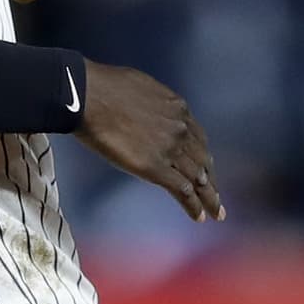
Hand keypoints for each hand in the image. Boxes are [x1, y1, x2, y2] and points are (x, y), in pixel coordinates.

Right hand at [75, 60, 225, 222]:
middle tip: (216, 197)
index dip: (203, 156)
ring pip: (198, 179)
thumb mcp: (140, 87)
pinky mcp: (155, 168)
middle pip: (203, 161)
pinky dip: (193, 206)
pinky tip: (199, 217)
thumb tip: (147, 111)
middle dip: (211, 181)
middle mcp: (180, 129)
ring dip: (208, 198)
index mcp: (178, 108)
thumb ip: (153, 104)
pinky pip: (182, 191)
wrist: (87, 96)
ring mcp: (170, 149)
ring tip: (214, 212)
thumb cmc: (102, 86)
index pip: (198, 139)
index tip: (206, 168)